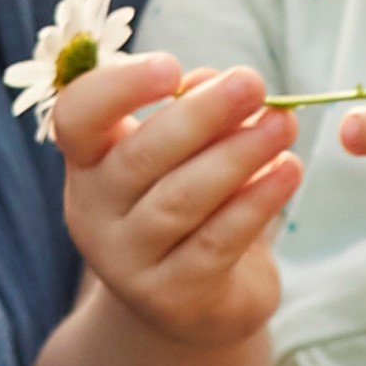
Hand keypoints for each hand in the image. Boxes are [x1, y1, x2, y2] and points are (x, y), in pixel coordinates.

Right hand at [50, 53, 294, 344]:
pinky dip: (256, 201)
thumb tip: (211, 80)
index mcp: (88, 161)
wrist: (190, 300)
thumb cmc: (185, 200)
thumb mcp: (182, 152)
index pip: (77, 117)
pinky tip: (289, 170)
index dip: (118, 88)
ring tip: (284, 124)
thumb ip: (190, 112)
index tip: (172, 65)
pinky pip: (216, 242)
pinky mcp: (171, 297)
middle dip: (201, 115)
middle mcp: (93, 211)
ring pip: (181, 200)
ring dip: (238, 155)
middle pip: (139, 158)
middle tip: (254, 83)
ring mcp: (127, 261)